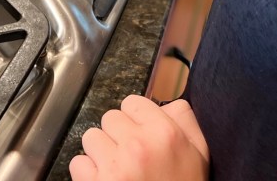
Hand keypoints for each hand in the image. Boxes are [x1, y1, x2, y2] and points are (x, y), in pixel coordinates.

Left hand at [69, 96, 208, 180]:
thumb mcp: (198, 156)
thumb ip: (185, 122)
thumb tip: (168, 103)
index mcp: (165, 134)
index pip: (133, 103)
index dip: (135, 120)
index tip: (140, 135)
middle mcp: (138, 145)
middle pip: (110, 118)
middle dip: (117, 136)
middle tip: (130, 157)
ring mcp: (114, 166)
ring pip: (91, 138)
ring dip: (101, 153)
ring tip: (118, 172)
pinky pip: (78, 163)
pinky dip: (87, 174)